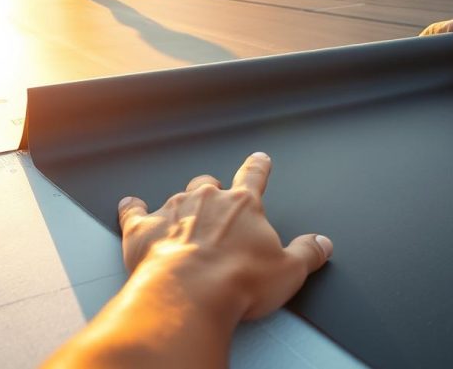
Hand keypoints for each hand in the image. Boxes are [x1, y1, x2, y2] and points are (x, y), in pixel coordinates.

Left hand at [118, 152, 332, 321]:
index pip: (253, 176)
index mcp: (242, 205)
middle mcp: (206, 200)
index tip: (259, 158)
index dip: (257, 167)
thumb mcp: (288, 271)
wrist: (191, 293)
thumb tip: (322, 244)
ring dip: (179, 207)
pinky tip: (131, 207)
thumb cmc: (238, 282)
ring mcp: (172, 210)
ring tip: (179, 219)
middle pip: (208, 184)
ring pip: (176, 196)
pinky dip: (133, 209)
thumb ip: (307, 253)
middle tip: (215, 207)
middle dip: (212, 192)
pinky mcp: (143, 228)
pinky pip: (134, 211)